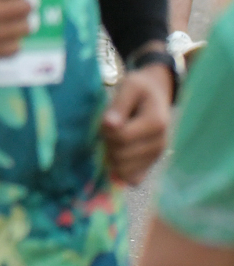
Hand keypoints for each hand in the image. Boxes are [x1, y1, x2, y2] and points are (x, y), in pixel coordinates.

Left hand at [101, 62, 172, 185]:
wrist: (156, 94)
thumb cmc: (140, 88)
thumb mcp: (129, 87)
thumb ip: (119, 106)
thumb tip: (108, 125)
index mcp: (156, 123)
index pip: (121, 137)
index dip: (105, 130)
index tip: (104, 120)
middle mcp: (160, 144)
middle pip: (121, 155)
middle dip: (107, 144)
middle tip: (108, 130)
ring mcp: (157, 157)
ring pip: (125, 170)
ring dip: (112, 157)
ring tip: (113, 139)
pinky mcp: (151, 164)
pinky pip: (133, 178)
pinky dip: (120, 171)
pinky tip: (116, 156)